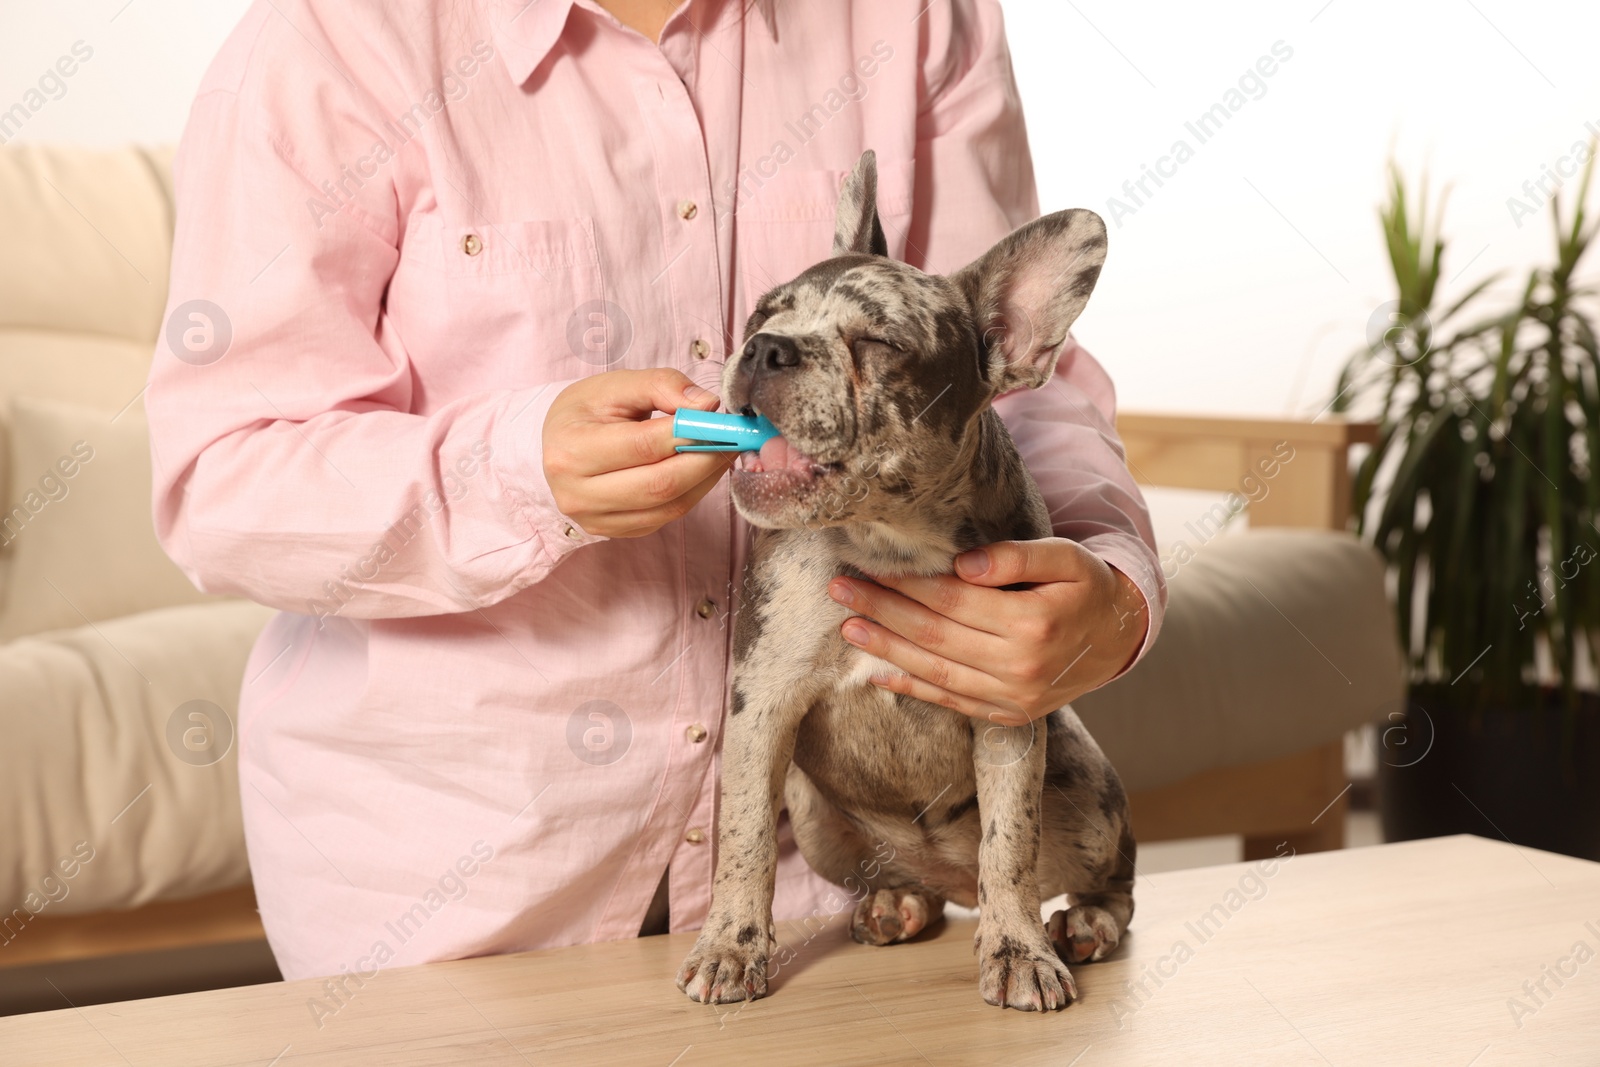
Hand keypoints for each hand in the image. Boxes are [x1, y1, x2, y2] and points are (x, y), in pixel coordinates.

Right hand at [542, 369, 730, 537]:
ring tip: (722, 451)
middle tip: (733, 438)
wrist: (556, 443)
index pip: (643, 445)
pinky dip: (691, 494)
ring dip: (705, 480)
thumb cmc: (587, 410)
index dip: (690, 433)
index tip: (722, 420)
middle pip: (659, 484)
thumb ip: (662, 385)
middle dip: (705, 460)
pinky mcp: (612, 532)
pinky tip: (701, 471)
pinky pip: (664, 518)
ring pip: (668, 506)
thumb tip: (708, 405)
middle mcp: (576, 493)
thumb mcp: (617, 385)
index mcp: (571, 450)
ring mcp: (594, 519)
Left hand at [826, 538, 1148, 725]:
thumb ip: (1016, 555)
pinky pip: (951, 701)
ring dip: (886, 650)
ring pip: (935, 671)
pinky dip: (913, 688)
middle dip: (882, 612)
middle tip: (839, 591)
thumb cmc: (1085, 587)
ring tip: (849, 628)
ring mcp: (1014, 697)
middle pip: (935, 635)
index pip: (952, 600)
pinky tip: (878, 673)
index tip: (867, 567)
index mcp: (1033, 622)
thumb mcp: (1066, 556)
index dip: (905, 584)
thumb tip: (962, 565)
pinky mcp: (1009, 715)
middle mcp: (1021, 666)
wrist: (1119, 638)